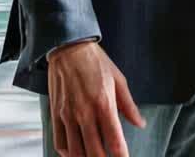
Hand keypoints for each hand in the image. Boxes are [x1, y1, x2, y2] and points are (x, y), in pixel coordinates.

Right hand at [47, 41, 145, 156]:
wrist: (68, 47)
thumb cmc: (95, 62)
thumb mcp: (118, 80)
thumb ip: (129, 105)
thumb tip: (139, 123)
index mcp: (104, 104)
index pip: (115, 142)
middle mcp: (85, 113)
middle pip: (94, 152)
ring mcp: (68, 115)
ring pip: (75, 152)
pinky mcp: (55, 113)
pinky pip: (59, 141)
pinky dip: (67, 153)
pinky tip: (75, 154)